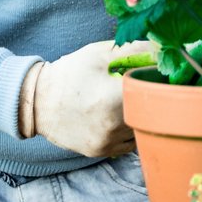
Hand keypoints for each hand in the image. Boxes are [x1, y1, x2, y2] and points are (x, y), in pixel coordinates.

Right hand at [20, 40, 154, 156]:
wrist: (36, 101)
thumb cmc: (70, 73)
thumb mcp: (101, 54)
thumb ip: (136, 50)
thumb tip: (165, 50)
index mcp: (114, 97)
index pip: (156, 91)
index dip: (161, 82)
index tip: (159, 76)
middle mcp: (113, 125)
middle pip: (151, 113)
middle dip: (152, 100)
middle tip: (144, 88)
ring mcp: (107, 141)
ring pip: (141, 129)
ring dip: (141, 116)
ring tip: (127, 101)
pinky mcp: (101, 151)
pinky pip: (127, 142)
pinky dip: (128, 129)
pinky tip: (118, 115)